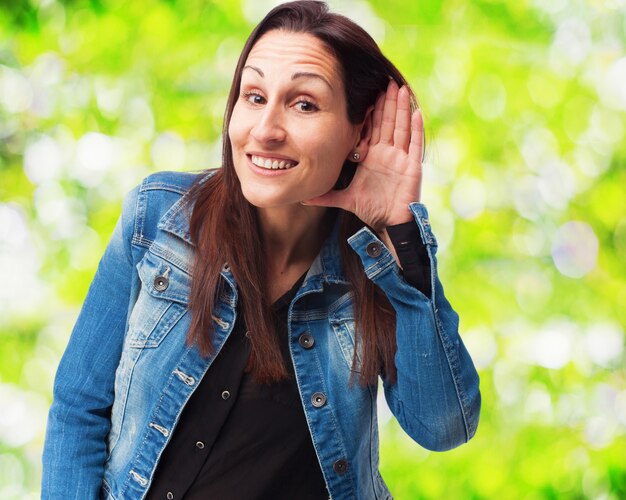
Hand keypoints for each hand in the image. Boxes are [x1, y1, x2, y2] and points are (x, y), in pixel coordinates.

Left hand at [303, 80, 423, 230]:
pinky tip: (416, 111)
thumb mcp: (345, 199)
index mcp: (373, 156)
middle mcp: (388, 154)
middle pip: (387, 122)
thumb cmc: (371, 209)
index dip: (371, 111)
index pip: (372, 129)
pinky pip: (414, 144)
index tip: (367, 93)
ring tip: (400, 88)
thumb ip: (325, 196)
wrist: (388, 223)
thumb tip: (303, 197)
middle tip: (385, 80)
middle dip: (387, 102)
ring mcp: (401, 159)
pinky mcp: (411, 167)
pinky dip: (416, 128)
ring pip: (401, 128)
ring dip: (401, 108)